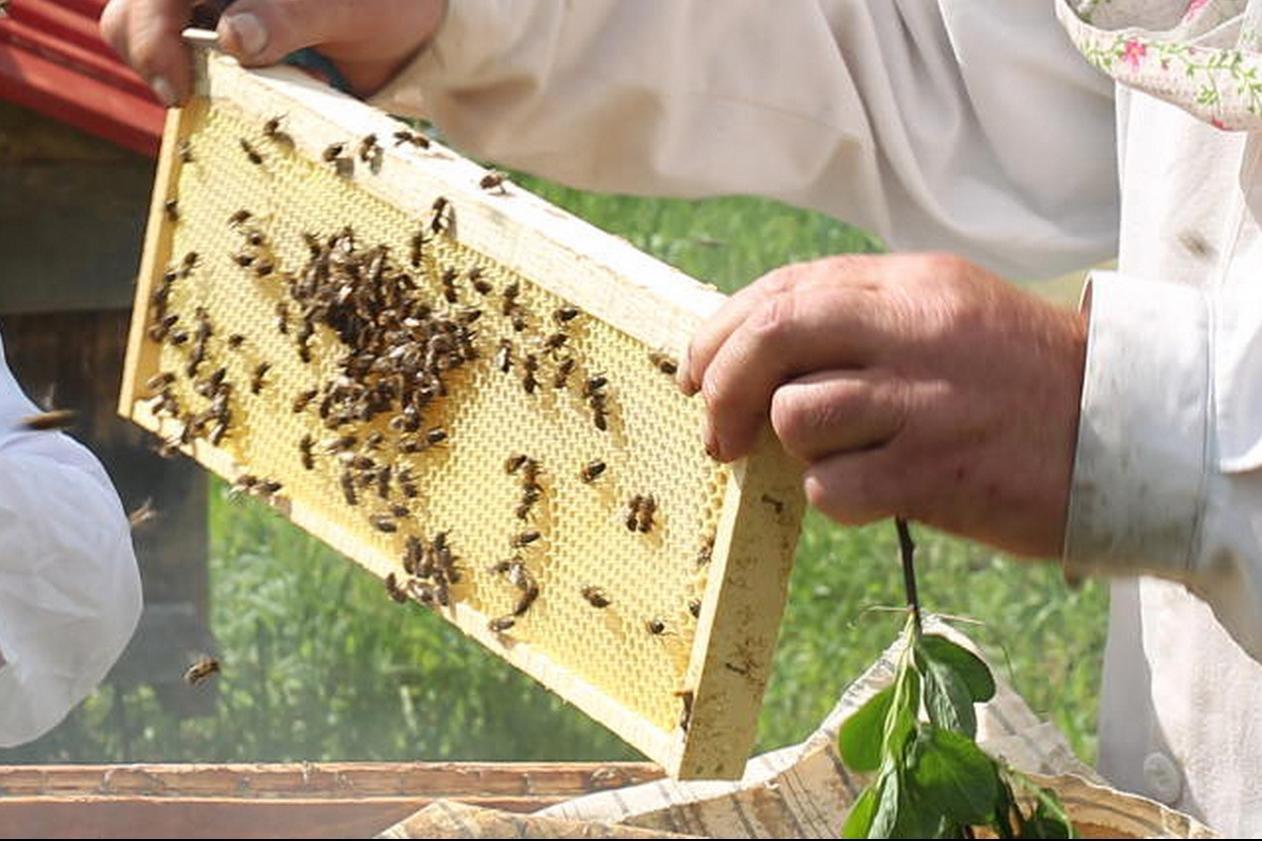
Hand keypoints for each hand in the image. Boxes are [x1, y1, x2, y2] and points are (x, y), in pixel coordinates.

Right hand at [100, 0, 446, 105]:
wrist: (412, 27)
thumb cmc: (384, 4)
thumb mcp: (345, 9)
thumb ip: (289, 17)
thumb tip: (232, 37)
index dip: (152, 31)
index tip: (177, 84)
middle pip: (135, 9)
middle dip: (148, 53)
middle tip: (184, 99)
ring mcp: (213, 8)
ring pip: (149, 35)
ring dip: (177, 74)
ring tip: (236, 92)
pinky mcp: (225, 41)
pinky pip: (190, 66)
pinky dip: (210, 90)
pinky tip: (265, 92)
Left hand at [680, 253, 1086, 558]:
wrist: (1121, 433)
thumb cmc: (1017, 378)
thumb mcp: (947, 313)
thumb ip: (859, 315)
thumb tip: (754, 343)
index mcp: (914, 284)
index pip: (786, 289)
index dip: (721, 331)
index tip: (697, 371)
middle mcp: (915, 332)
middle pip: (775, 336)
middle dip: (721, 383)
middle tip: (714, 428)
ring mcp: (925, 403)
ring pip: (795, 413)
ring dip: (788, 443)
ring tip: (829, 454)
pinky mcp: (935, 474)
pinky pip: (832, 486)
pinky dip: (830, 495)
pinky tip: (868, 490)